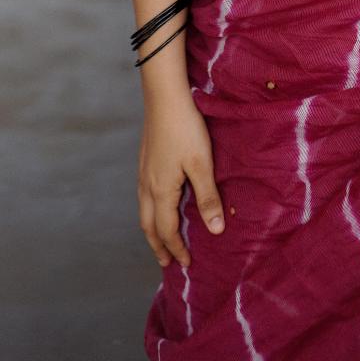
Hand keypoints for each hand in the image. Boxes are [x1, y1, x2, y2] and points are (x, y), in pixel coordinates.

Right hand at [137, 89, 224, 268]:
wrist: (164, 97)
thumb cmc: (185, 129)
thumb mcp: (202, 164)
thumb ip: (207, 198)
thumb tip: (216, 230)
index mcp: (161, 191)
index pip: (166, 230)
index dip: (176, 249)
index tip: (187, 263)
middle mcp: (147, 185)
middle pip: (148, 226)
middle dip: (158, 246)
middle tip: (166, 262)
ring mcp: (143, 172)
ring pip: (143, 211)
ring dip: (152, 229)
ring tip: (161, 239)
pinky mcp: (144, 160)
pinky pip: (144, 197)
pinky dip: (150, 211)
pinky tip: (159, 205)